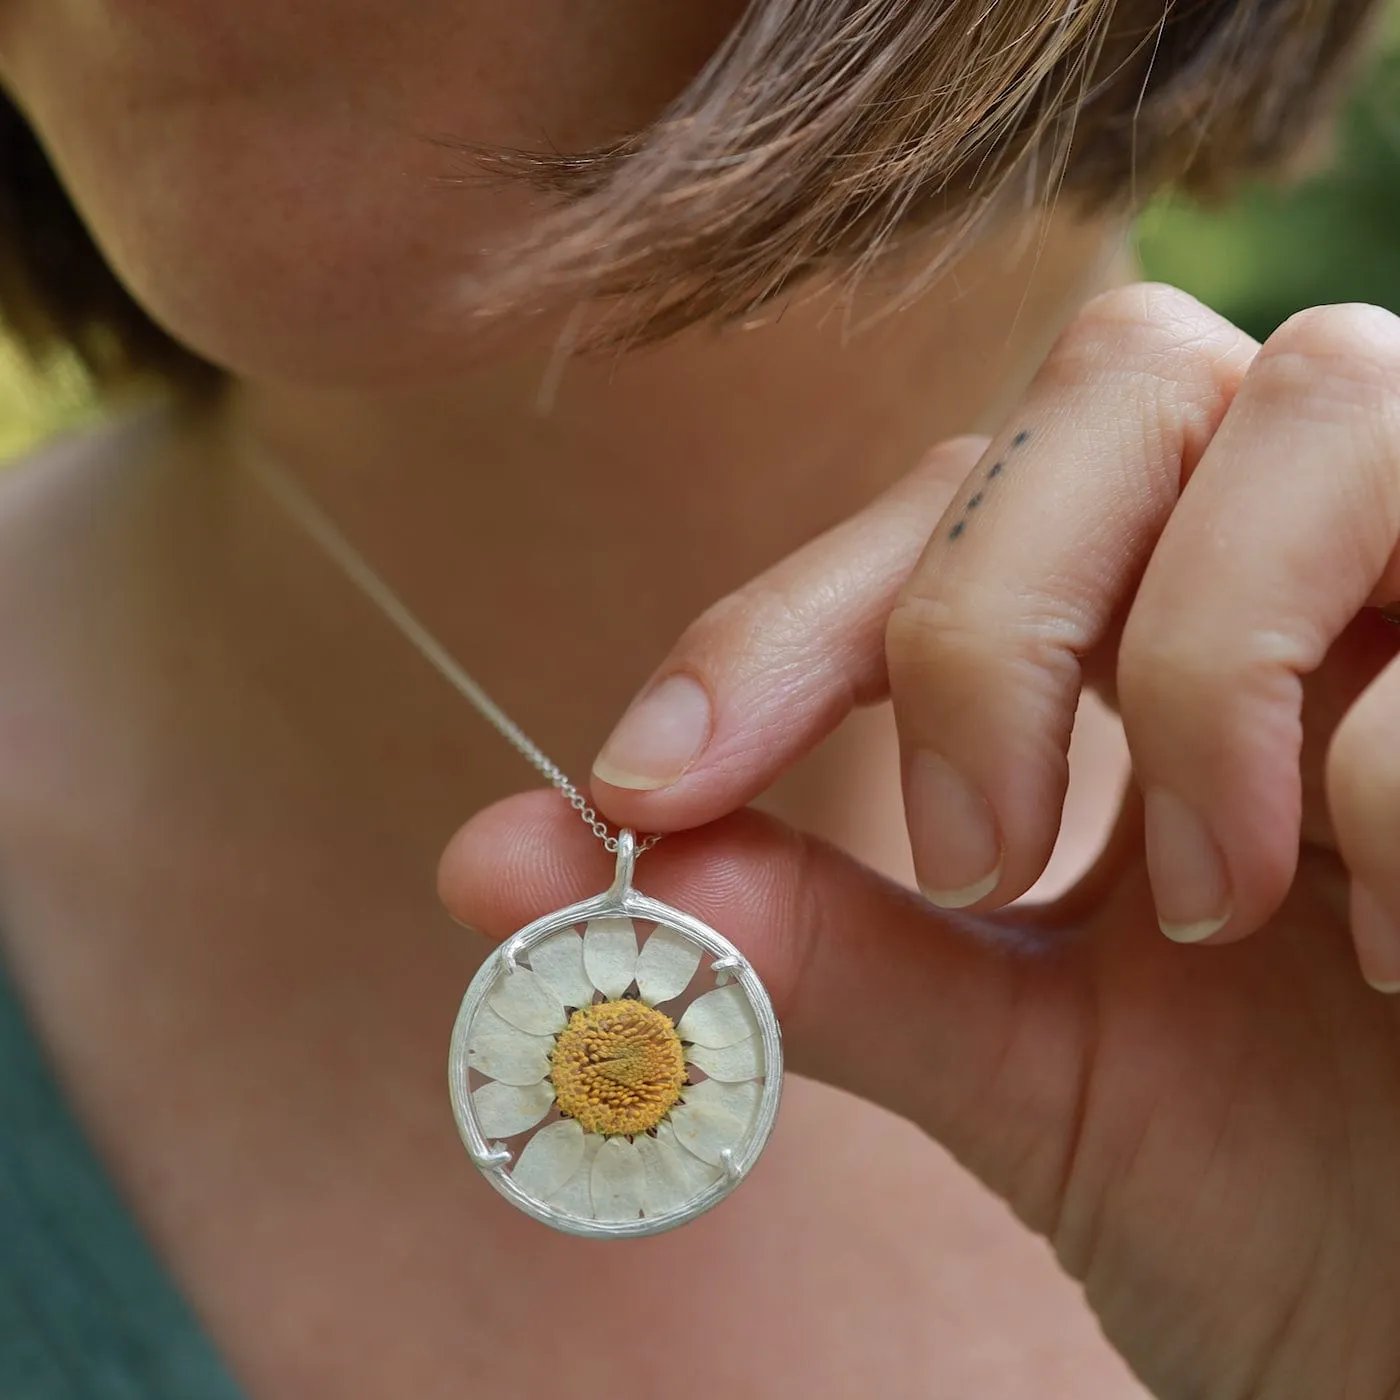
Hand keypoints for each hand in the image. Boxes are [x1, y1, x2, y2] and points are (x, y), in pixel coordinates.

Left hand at [439, 284, 1399, 1398]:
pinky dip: (1387, 775)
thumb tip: (503, 862)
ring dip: (1203, 660)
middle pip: (1122, 373)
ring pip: (1319, 403)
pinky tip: (1391, 953)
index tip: (645, 783)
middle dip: (1000, 614)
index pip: (942, 501)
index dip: (779, 619)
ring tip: (1213, 907)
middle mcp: (1312, 547)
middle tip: (982, 850)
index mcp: (1160, 626)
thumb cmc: (1280, 1193)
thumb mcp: (1018, 1057)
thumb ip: (803, 938)